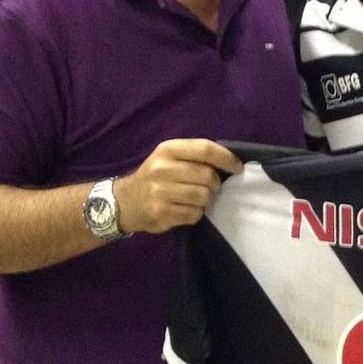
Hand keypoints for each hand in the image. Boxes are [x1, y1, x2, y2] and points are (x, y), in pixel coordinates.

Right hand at [115, 139, 241, 234]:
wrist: (125, 202)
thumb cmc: (154, 177)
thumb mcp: (168, 157)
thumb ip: (194, 156)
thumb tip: (229, 163)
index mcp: (167, 150)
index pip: (205, 149)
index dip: (226, 158)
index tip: (237, 167)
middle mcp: (162, 169)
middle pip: (208, 176)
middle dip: (216, 184)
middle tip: (212, 187)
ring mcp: (161, 192)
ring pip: (204, 197)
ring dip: (206, 200)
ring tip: (197, 199)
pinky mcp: (162, 213)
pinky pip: (195, 214)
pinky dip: (196, 213)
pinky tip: (185, 209)